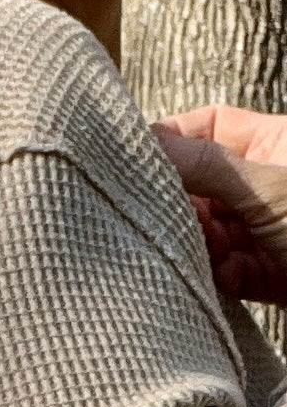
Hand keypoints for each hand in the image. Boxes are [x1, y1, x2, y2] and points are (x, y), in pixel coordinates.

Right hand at [153, 105, 286, 305]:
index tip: (134, 160)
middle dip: (178, 205)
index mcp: (273, 146)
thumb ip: (205, 164)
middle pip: (197, 186)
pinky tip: (227, 278)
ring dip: (195, 245)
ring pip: (203, 234)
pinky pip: (219, 273)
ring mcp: (259, 231)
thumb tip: (144, 145)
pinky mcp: (260, 275)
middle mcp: (262, 185)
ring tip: (200, 252)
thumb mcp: (267, 186)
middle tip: (161, 217)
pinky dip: (216, 277)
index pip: (207, 128)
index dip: (170, 139)